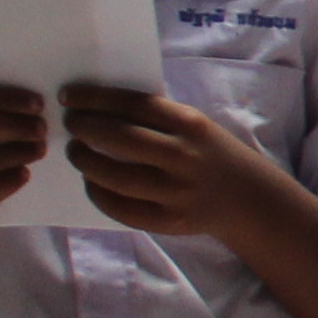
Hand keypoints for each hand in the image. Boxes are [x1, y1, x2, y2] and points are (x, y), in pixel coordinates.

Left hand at [56, 84, 285, 245]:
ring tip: (76, 152)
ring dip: (85, 162)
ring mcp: (176, 191)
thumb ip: (157, 118)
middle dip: (84, 128)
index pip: (131, 104)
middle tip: (70, 124)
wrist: (249, 199)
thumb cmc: (211, 154)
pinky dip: (98, 193)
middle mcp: (183, 155)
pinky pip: (121, 208)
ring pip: (115, 176)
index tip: (68, 97)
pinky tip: (91, 181)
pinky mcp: (170, 220)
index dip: (93, 98)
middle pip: (118, 138)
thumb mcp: (195, 126)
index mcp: (189, 124)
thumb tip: (99, 108)